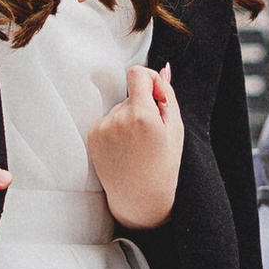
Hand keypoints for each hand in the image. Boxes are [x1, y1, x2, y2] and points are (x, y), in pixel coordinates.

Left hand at [87, 65, 182, 228]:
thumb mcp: (175, 130)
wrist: (139, 198)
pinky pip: (108, 120)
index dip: (149, 79)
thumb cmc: (163, 165)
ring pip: (119, 108)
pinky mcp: (92, 136)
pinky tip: (125, 149)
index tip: (156, 95)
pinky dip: (117, 129)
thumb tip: (163, 70)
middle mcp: (118, 119)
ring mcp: (102, 128)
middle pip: (131, 94)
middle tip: (151, 135)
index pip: (137, 73)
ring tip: (137, 145)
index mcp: (141, 115)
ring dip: (129, 119)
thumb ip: (168, 96)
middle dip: (143, 106)